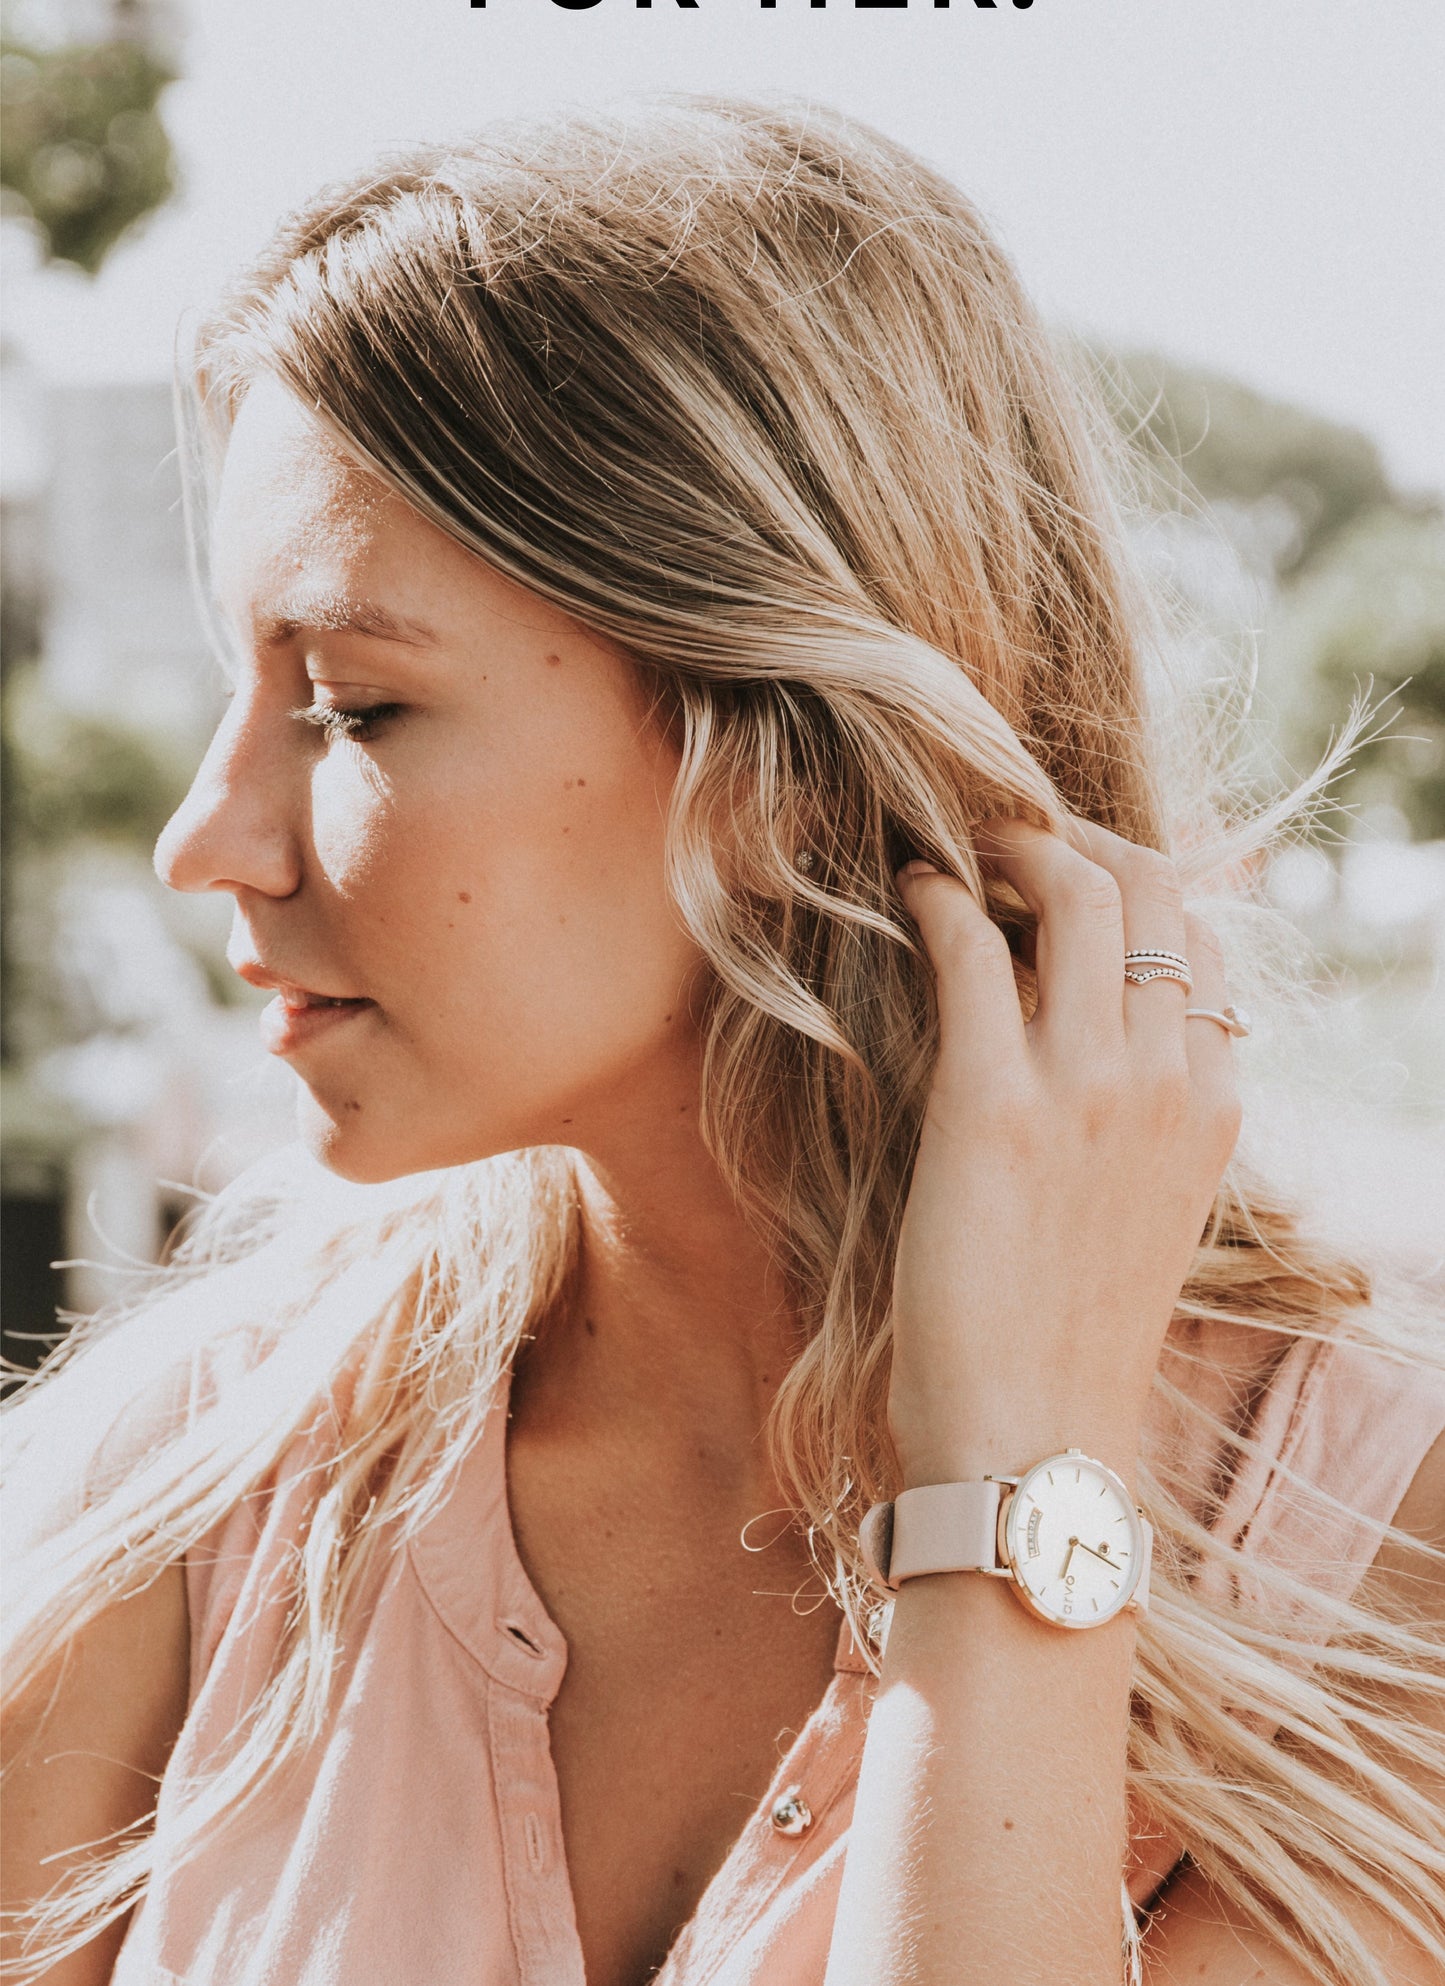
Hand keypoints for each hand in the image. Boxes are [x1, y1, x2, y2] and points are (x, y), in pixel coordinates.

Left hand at [887, 817, 1241, 1487]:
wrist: (1033, 1443)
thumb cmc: (1067, 1338)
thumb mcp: (1141, 1214)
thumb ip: (1134, 1120)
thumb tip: (1076, 1039)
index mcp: (1209, 1107)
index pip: (1198, 945)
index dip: (1134, 892)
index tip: (1067, 882)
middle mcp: (1166, 1080)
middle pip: (1153, 888)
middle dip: (1079, 839)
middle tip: (1008, 839)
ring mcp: (1089, 1088)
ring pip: (1078, 893)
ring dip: (1011, 847)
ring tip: (958, 851)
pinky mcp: (992, 1106)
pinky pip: (972, 949)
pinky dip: (939, 897)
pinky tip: (910, 893)